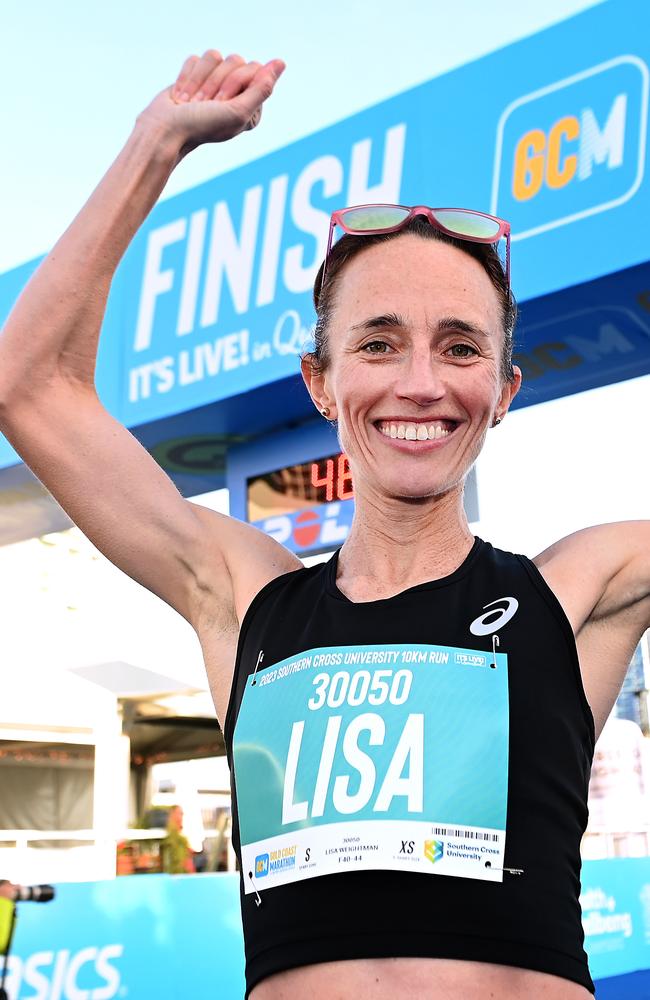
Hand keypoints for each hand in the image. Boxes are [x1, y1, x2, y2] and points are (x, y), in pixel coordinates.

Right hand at [137, 49, 285, 158]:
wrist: (167, 129)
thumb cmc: (204, 126)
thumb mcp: (238, 112)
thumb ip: (262, 88)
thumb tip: (281, 63)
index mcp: (251, 104)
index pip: (255, 69)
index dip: (236, 83)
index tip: (223, 103)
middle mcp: (236, 92)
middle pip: (236, 59)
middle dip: (218, 82)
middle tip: (208, 104)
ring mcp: (215, 82)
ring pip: (215, 56)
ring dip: (201, 80)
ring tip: (195, 101)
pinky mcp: (196, 75)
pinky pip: (196, 58)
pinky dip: (187, 77)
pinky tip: (184, 96)